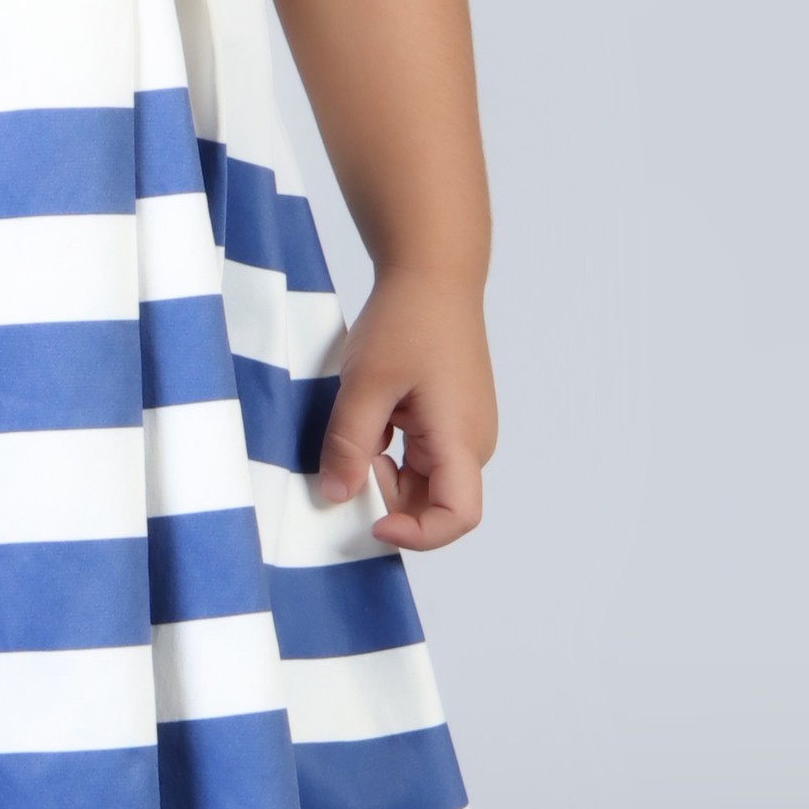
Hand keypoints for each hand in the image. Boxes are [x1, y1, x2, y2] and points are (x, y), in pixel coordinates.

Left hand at [310, 270, 494, 552]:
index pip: (457, 517)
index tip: (372, 521)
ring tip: (358, 432)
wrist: (433, 273)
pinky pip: (421, 457)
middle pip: (434, 503)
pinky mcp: (452, 418)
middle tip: (347, 464)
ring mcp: (464, 430)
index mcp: (461, 438)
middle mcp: (472, 442)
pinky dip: (389, 453)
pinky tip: (369, 420)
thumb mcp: (365, 385)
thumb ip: (348, 446)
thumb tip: (336, 498)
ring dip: (384, 474)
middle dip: (387, 500)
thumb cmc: (407, 320)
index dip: (416, 535)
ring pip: (423, 480)